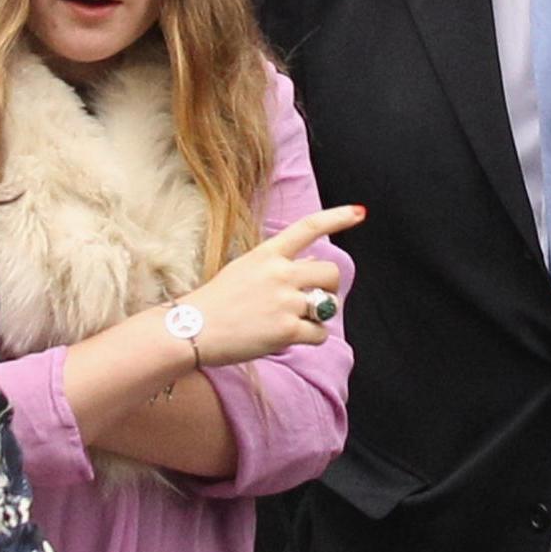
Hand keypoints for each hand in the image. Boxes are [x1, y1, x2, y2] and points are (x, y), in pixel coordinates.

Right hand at [173, 204, 362, 366]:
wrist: (191, 331)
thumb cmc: (212, 304)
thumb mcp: (242, 271)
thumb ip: (276, 267)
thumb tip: (310, 264)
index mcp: (266, 255)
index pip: (308, 227)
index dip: (338, 217)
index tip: (359, 212)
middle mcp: (280, 273)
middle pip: (330, 272)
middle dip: (330, 287)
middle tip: (315, 300)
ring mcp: (285, 302)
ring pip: (329, 305)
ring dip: (320, 315)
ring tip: (296, 322)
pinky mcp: (287, 330)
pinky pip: (319, 334)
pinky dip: (311, 338)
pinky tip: (290, 339)